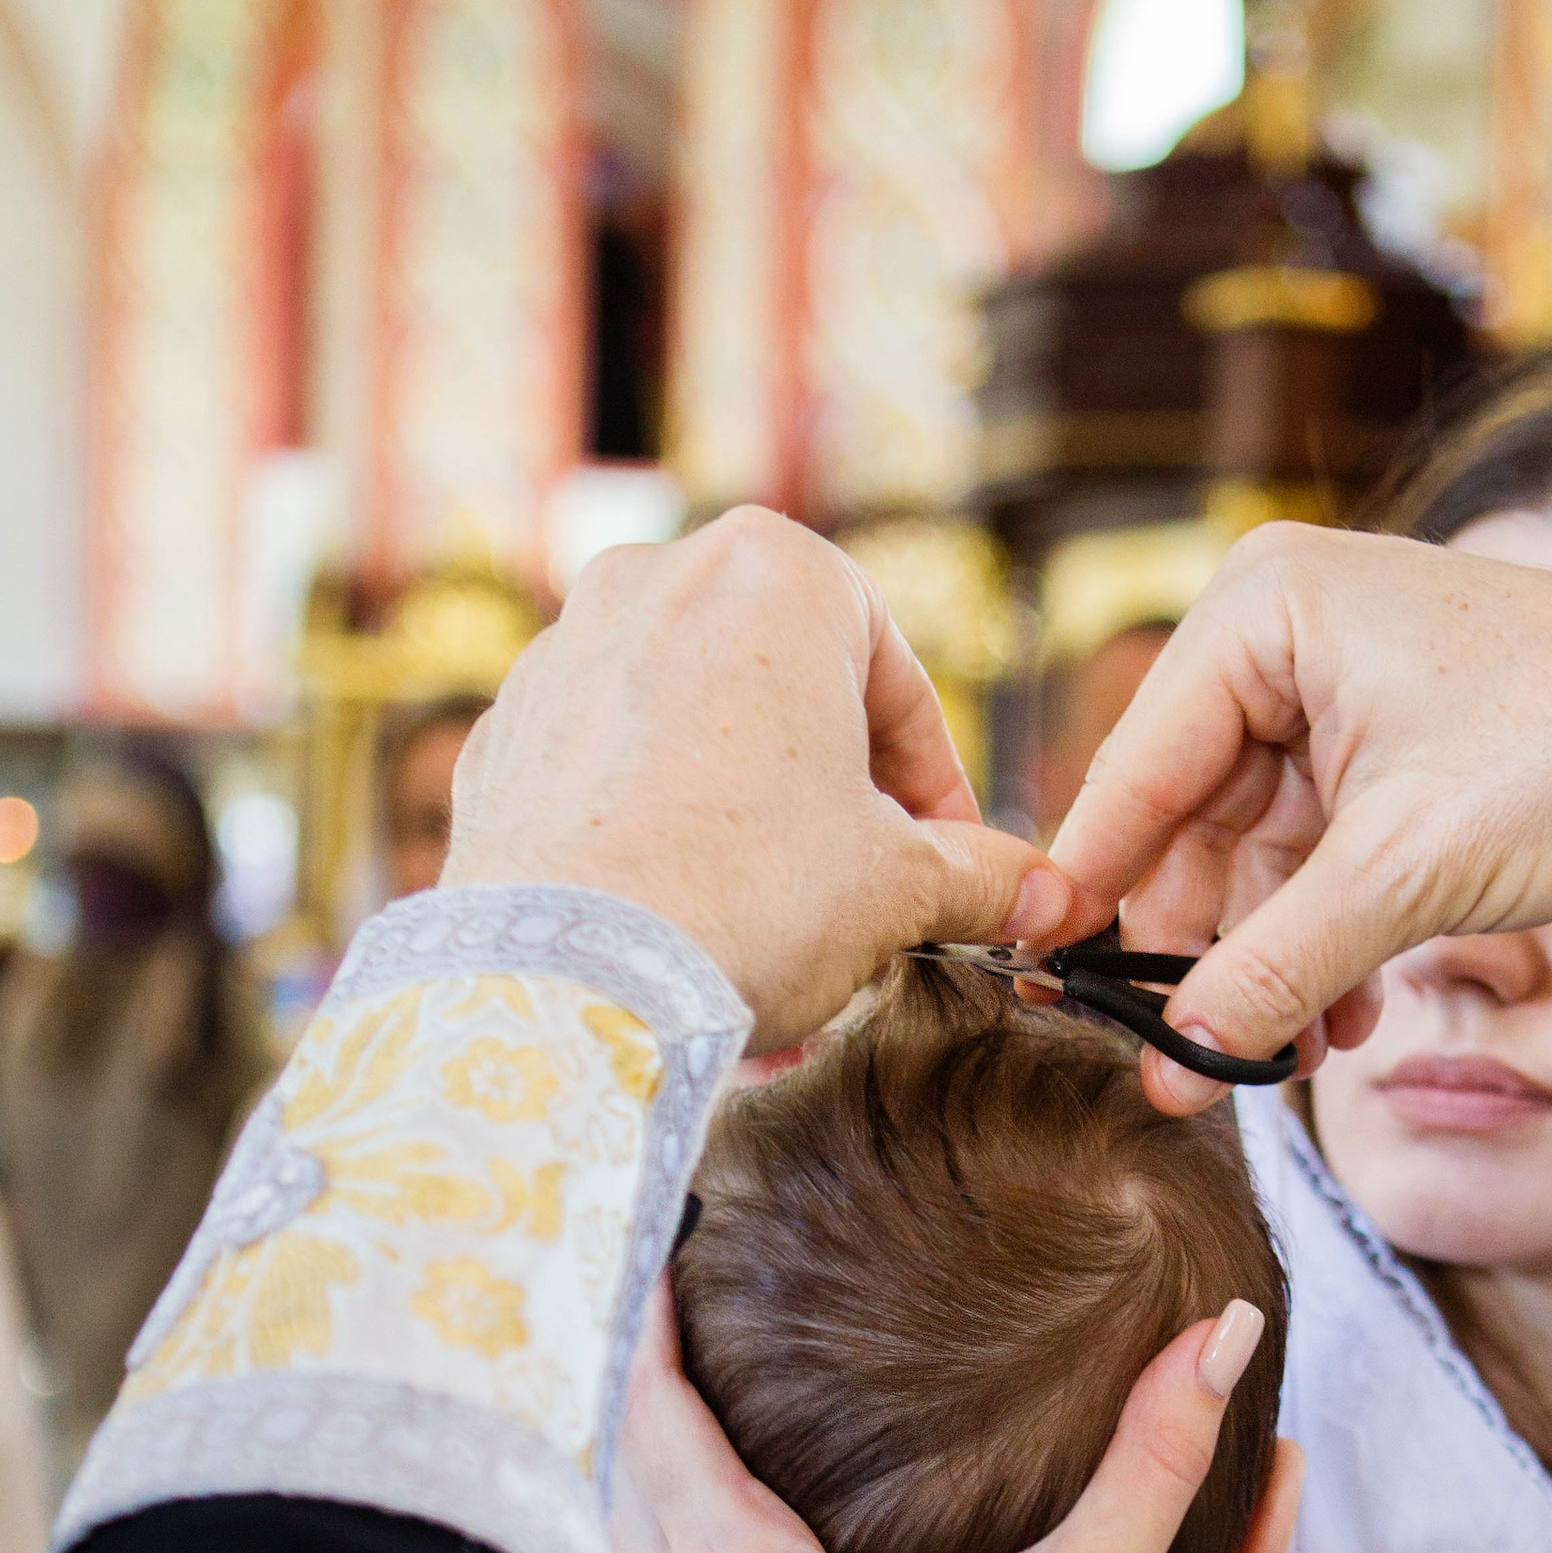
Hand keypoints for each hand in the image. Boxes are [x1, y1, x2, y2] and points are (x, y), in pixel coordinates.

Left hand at [443, 508, 1065, 1047]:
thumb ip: (981, 874)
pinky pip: (611, 786)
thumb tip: (1050, 899)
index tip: (950, 856)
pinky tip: (692, 938)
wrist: (567, 981)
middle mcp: (652, 580)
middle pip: (786, 703)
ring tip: (782, 945)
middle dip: (834, 809)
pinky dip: (660, 846)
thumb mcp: (898, 884)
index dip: (934, 782)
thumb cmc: (747, 898)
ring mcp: (560, 656)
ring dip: (750, 836)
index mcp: (771, 571)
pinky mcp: (500, 740)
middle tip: (868, 899)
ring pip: (695, 747)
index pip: (893, 675)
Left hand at [612, 1284, 1270, 1552]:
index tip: (671, 1239)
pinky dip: (667, 1535)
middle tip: (691, 1295)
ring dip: (653, 1459)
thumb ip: (1151, 1461)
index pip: (653, 1409)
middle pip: (625, 1463)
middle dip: (648, 1373)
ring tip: (704, 1387)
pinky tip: (729, 1515)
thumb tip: (1225, 1331)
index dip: (651, 1314)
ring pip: (629, 1538)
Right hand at [1048, 524, 1551, 1106]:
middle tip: (1190, 1065)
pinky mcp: (1394, 743)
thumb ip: (1272, 966)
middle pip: (1192, 817)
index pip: (1139, 765)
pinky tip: (1350, 1018)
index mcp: (1268, 607)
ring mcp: (1343, 688)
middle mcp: (1291, 630)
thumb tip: (1174, 1062)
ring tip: (1292, 1060)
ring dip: (1274, 961)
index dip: (1092, 886)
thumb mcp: (1404, 875)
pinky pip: (1320, 855)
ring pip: (1259, 852)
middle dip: (1206, 947)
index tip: (1041, 980)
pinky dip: (1327, 938)